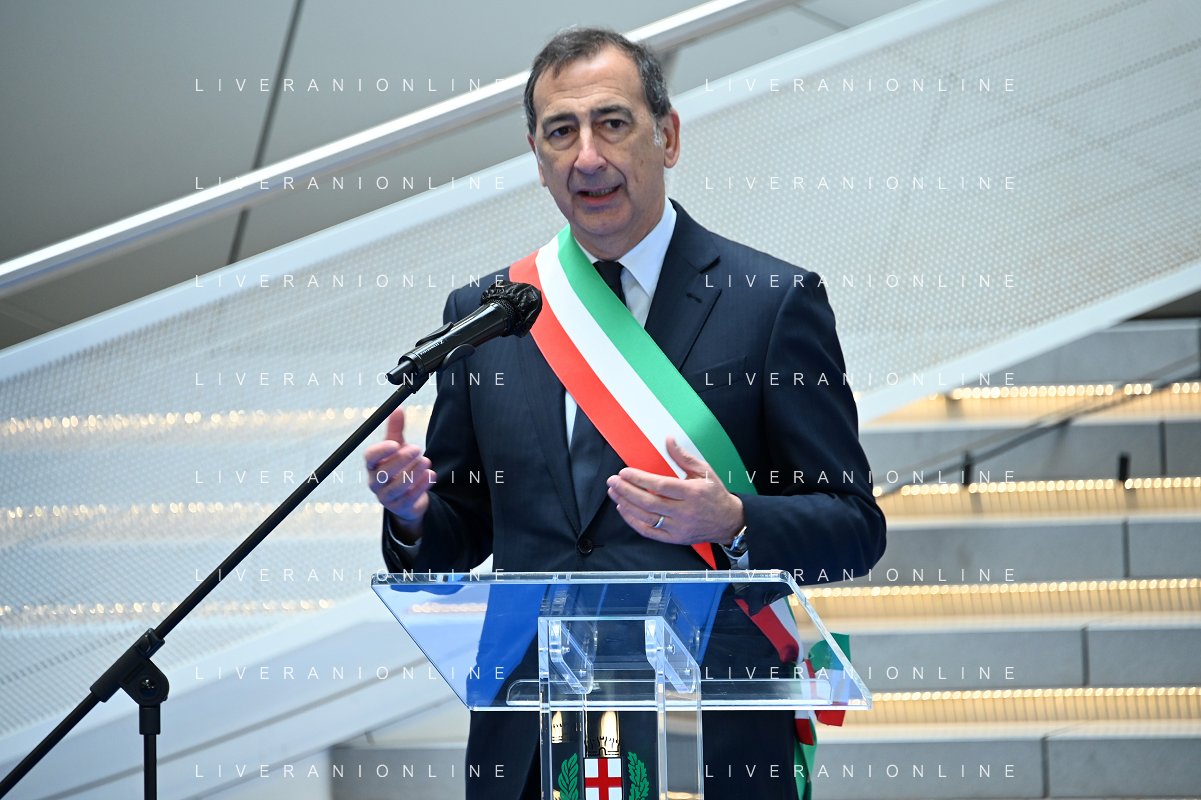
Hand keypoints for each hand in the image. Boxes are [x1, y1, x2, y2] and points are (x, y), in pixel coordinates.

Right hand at [364, 407, 433, 543]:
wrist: (408, 496)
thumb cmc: (399, 467)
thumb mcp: (398, 447)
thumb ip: (396, 429)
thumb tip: (397, 407)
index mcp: (373, 465)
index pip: (370, 458)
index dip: (381, 451)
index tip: (395, 444)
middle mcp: (375, 482)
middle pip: (383, 473)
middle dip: (401, 460)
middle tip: (419, 449)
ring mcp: (386, 497)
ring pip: (397, 487)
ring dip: (413, 473)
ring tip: (427, 461)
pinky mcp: (400, 507)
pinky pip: (408, 499)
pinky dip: (421, 487)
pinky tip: (431, 476)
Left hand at [606, 436, 744, 546]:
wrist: (728, 522)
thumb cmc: (715, 494)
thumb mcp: (704, 471)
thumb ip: (683, 457)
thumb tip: (668, 440)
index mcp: (692, 493)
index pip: (660, 486)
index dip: (639, 479)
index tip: (625, 472)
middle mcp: (685, 512)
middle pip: (649, 502)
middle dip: (627, 491)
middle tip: (613, 481)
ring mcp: (679, 528)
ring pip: (646, 518)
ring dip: (627, 505)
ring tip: (614, 493)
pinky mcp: (675, 539)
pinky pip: (649, 532)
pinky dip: (634, 521)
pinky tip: (624, 509)